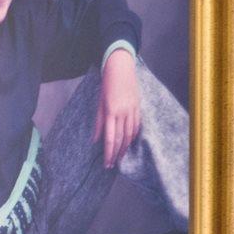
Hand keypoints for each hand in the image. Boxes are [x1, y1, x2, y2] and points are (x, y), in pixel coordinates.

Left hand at [98, 51, 143, 166]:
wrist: (121, 69)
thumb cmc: (106, 85)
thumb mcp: (99, 103)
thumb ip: (98, 122)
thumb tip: (95, 140)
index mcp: (111, 112)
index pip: (110, 138)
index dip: (109, 152)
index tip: (106, 163)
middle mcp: (123, 113)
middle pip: (121, 138)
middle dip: (116, 153)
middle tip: (112, 165)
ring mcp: (132, 110)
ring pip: (130, 134)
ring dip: (125, 147)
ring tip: (120, 157)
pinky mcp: (138, 107)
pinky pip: (137, 125)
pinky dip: (133, 136)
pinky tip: (129, 143)